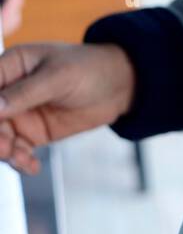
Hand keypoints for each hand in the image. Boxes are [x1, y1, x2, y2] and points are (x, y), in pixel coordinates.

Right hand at [0, 42, 136, 174]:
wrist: (119, 86)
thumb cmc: (89, 68)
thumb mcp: (58, 77)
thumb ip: (25, 93)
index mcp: (10, 66)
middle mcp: (9, 92)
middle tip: (5, 147)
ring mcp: (20, 114)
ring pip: (0, 138)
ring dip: (6, 152)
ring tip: (21, 158)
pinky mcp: (33, 133)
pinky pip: (18, 151)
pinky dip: (20, 161)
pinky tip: (31, 166)